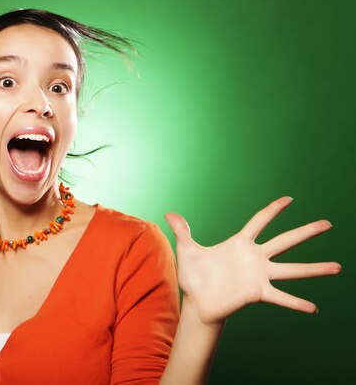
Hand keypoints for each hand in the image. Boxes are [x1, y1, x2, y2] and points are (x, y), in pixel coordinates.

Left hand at [164, 197, 341, 327]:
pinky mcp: (257, 293)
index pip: (261, 221)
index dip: (274, 209)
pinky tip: (314, 307)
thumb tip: (168, 212)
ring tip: (338, 267)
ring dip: (314, 268)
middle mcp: (254, 258)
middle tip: (328, 223)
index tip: (290, 199)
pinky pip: (281, 297)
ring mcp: (259, 275)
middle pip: (285, 240)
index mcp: (240, 243)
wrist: (197, 302)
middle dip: (306, 232)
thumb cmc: (194, 277)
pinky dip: (296, 302)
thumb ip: (182, 230)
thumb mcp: (187, 250)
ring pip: (292, 268)